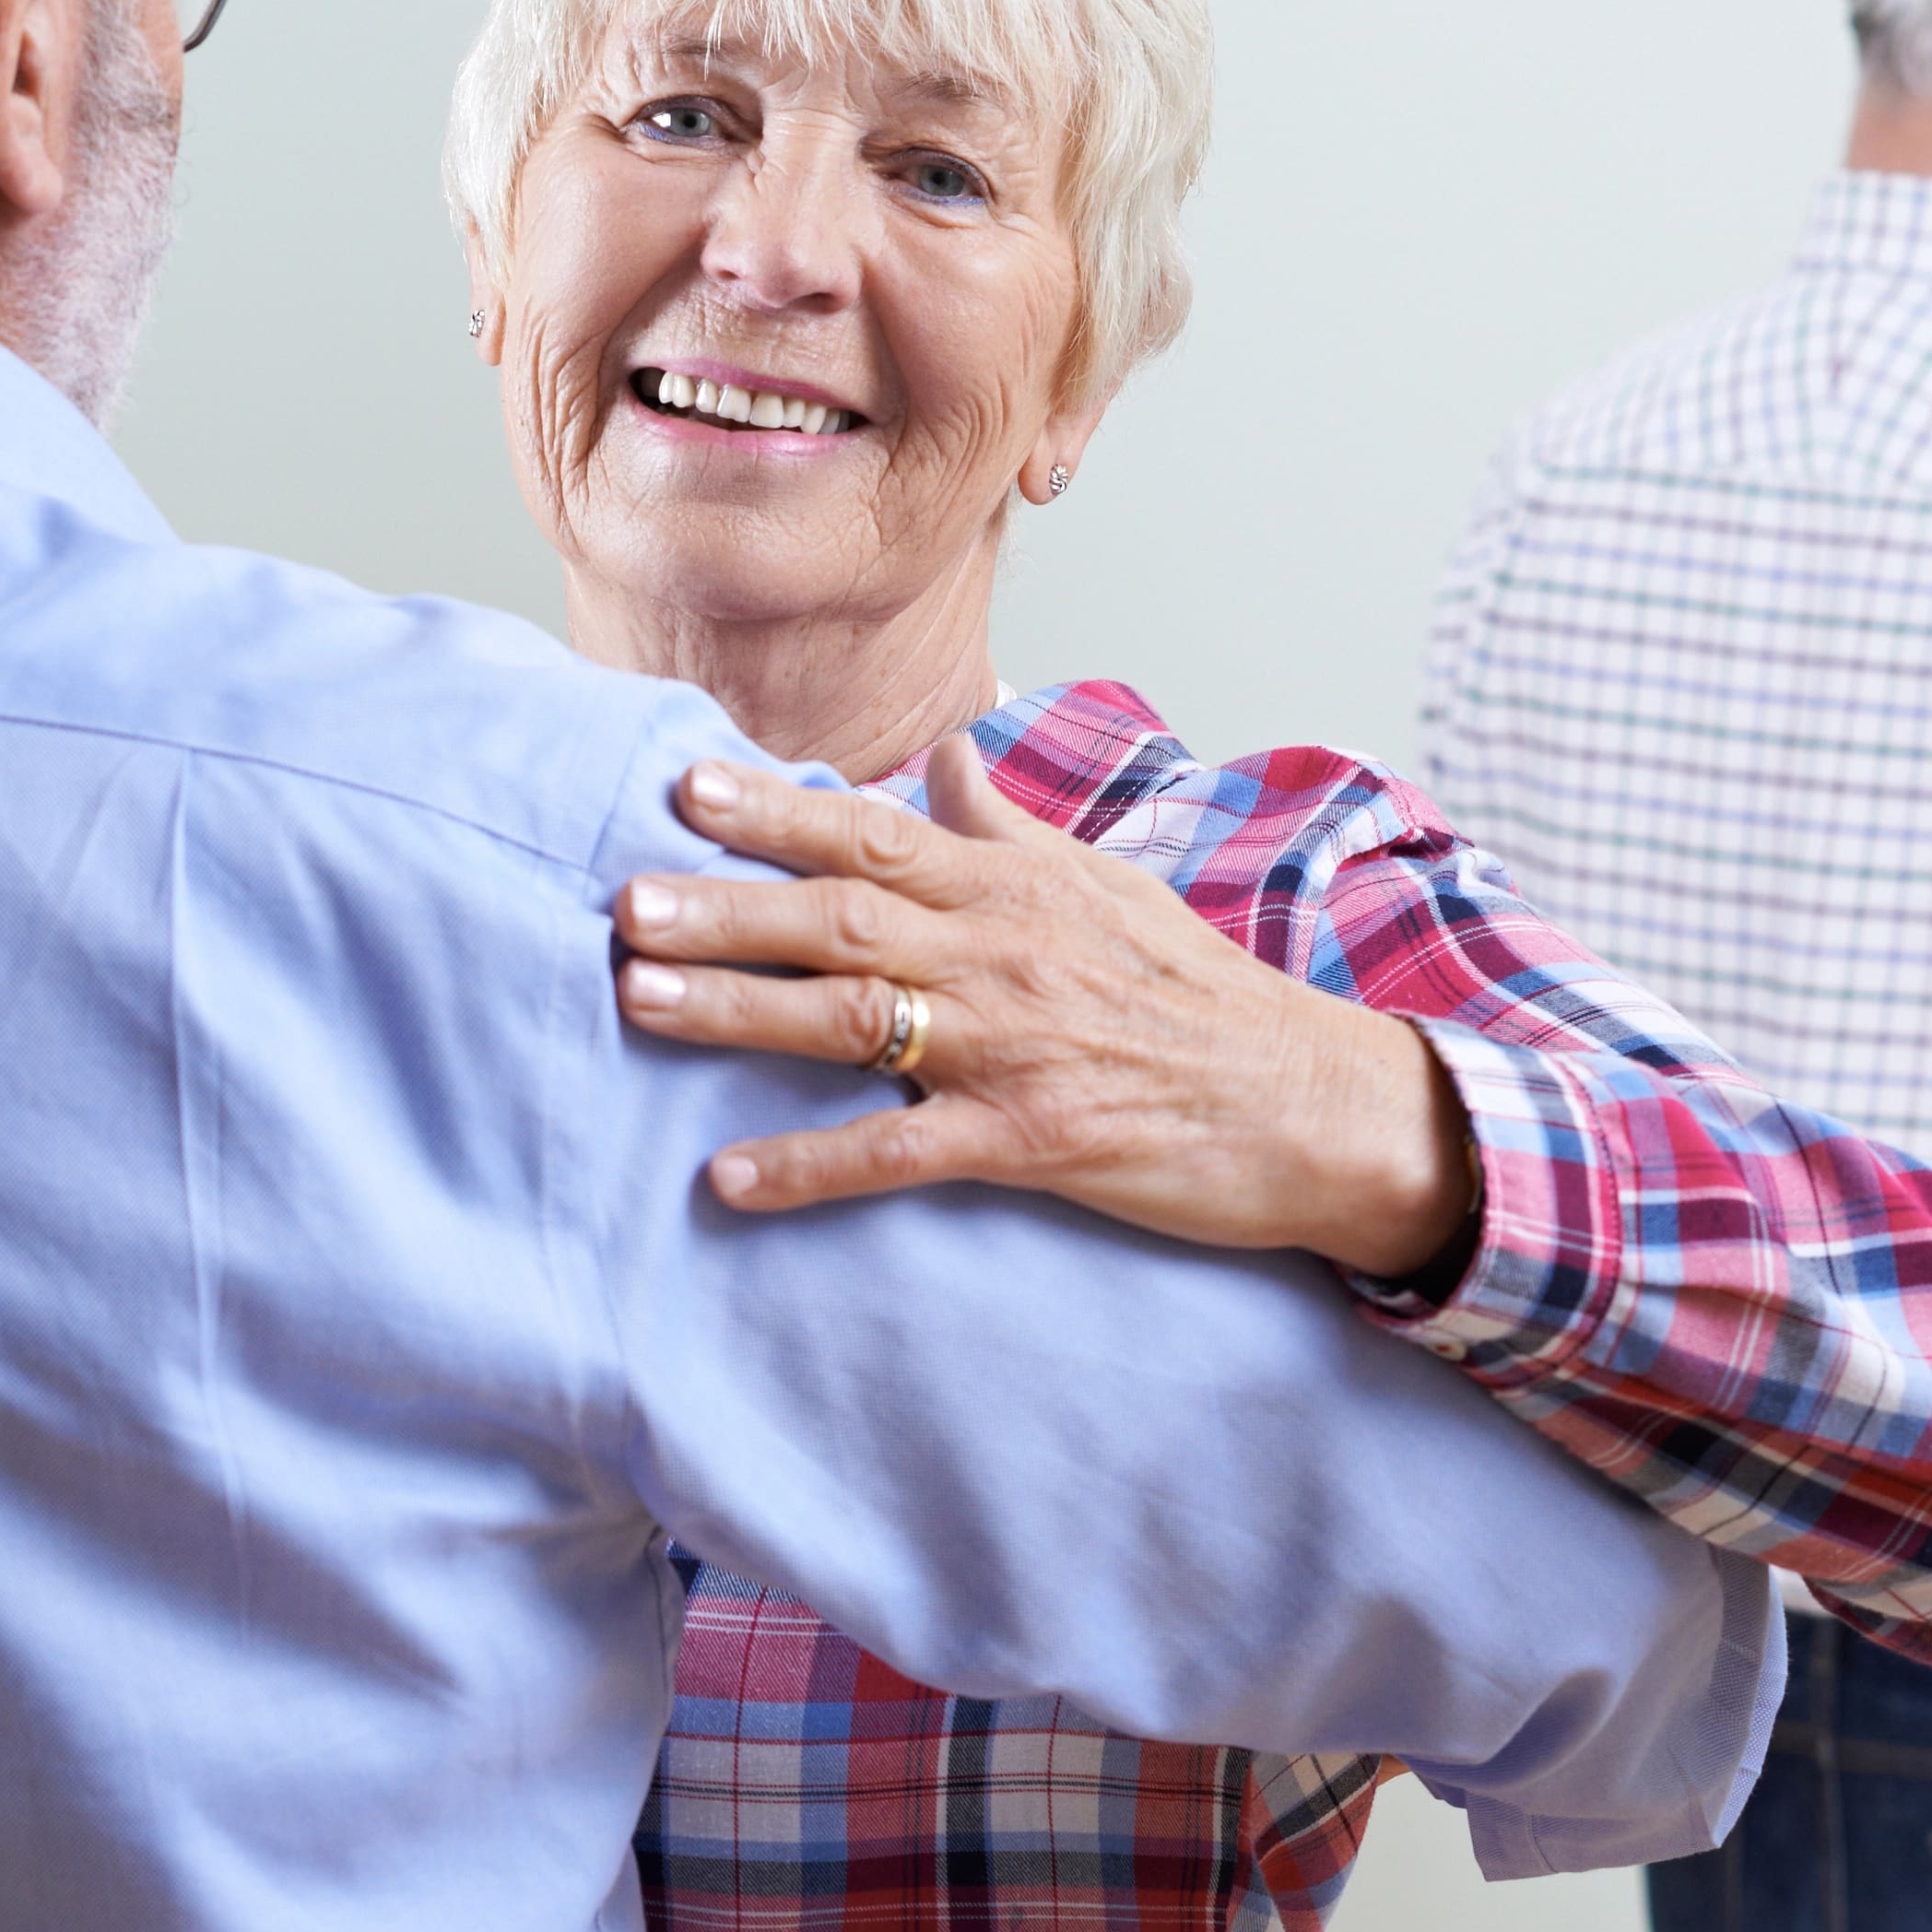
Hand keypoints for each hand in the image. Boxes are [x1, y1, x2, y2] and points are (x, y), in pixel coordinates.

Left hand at [607, 741, 1482, 1279]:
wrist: (1307, 1100)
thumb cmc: (1200, 995)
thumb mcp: (1105, 886)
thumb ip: (1004, 827)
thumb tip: (940, 753)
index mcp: (1014, 889)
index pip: (873, 836)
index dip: (776, 811)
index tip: (685, 786)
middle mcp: (1002, 955)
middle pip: (840, 918)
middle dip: (725, 906)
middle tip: (624, 898)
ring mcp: (1012, 1050)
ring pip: (853, 1020)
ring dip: (739, 1010)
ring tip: (639, 999)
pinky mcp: (1030, 1142)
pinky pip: (900, 1154)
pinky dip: (811, 1165)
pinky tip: (729, 1178)